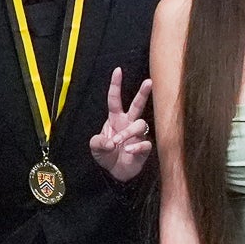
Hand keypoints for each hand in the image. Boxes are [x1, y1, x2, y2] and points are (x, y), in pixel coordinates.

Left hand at [87, 68, 153, 182]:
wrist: (116, 172)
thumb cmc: (106, 155)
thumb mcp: (96, 147)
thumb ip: (98, 142)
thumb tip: (110, 142)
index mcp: (115, 119)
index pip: (115, 99)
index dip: (116, 85)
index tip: (118, 70)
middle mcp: (128, 124)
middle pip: (137, 105)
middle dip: (143, 93)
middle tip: (149, 81)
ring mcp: (137, 135)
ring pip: (140, 124)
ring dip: (128, 132)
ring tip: (119, 143)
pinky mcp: (144, 148)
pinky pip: (145, 143)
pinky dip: (136, 147)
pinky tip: (128, 151)